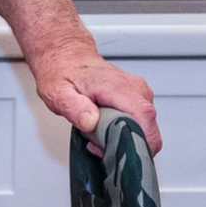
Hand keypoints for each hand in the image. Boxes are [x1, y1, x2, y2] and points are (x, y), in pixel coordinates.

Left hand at [32, 43, 160, 155]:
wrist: (68, 58)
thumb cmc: (63, 73)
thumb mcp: (58, 93)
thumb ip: (74, 107)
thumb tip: (91, 121)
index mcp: (118, 87)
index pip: (145, 118)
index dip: (135, 141)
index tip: (111, 148)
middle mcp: (136, 89)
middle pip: (147, 130)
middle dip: (124, 145)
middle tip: (96, 141)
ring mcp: (140, 94)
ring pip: (145, 130)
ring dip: (123, 139)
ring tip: (97, 131)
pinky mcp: (139, 99)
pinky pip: (141, 125)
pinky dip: (124, 132)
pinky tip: (104, 127)